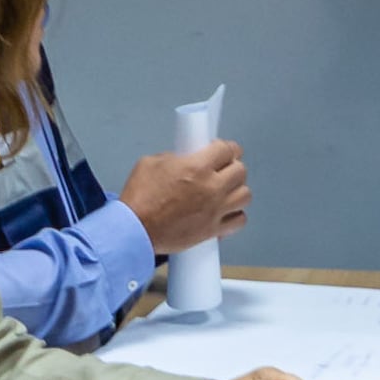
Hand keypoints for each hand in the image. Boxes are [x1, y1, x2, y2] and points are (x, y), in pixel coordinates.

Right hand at [120, 143, 248, 251]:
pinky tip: (224, 212)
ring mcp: (215, 210)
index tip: (222, 151)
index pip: (227, 149)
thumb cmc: (139, 198)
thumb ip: (175, 158)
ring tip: (226, 191)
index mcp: (197, 167)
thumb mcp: (151, 163)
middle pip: (241, 171)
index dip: (226, 148)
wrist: (135, 230)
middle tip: (223, 170)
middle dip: (232, 167)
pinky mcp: (212, 230)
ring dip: (237, 190)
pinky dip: (235, 215)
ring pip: (245, 195)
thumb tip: (185, 161)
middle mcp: (211, 188)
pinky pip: (239, 221)